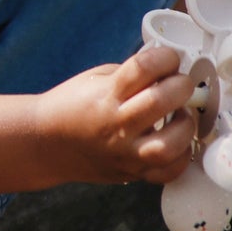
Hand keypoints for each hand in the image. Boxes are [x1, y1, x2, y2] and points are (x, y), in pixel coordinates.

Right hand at [34, 46, 196, 187]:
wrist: (46, 143)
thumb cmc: (73, 105)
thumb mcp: (98, 78)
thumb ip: (133, 74)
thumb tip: (170, 70)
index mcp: (105, 95)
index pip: (143, 68)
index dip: (165, 56)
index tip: (170, 57)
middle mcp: (115, 126)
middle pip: (159, 102)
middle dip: (181, 86)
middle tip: (182, 84)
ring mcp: (123, 154)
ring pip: (167, 147)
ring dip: (185, 127)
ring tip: (182, 116)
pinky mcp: (130, 174)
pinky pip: (166, 174)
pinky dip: (180, 158)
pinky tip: (177, 142)